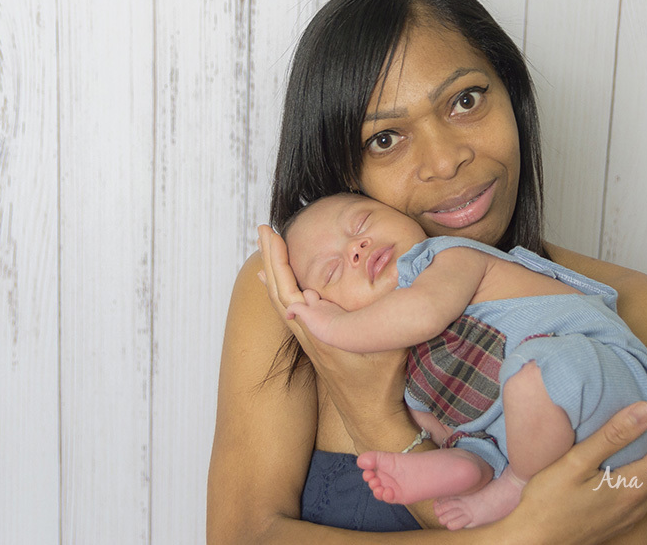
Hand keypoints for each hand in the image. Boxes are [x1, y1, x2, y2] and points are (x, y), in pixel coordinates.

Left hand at [256, 225, 411, 448]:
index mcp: (318, 332)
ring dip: (275, 272)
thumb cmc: (381, 381)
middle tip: (263, 230)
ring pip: (282, 302)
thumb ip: (369, 316)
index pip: (288, 290)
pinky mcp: (318, 345)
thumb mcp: (383, 344)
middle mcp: (308, 335)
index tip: (271, 234)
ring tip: (268, 250)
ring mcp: (311, 341)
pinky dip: (284, 291)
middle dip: (271, 258)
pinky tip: (285, 286)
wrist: (372, 416)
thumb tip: (341, 289)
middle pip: (278, 292)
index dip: (278, 260)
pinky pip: (293, 312)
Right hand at [495, 401, 646, 544]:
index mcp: (633, 486)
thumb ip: (613, 435)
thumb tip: (646, 411)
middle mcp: (639, 504)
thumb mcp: (577, 462)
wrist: (534, 541)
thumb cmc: (548, 503)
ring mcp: (632, 516)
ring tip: (642, 434)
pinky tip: (628, 463)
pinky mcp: (622, 522)